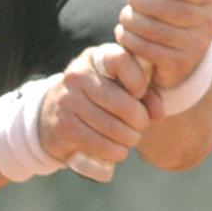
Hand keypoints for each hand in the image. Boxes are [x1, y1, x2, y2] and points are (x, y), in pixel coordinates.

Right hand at [37, 43, 157, 164]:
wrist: (53, 112)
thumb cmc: (98, 97)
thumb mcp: (120, 85)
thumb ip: (146, 93)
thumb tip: (158, 113)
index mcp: (95, 58)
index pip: (122, 60)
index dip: (139, 80)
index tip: (139, 93)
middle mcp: (78, 76)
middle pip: (123, 104)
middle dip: (140, 121)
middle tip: (140, 125)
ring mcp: (68, 101)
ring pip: (114, 129)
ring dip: (129, 139)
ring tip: (130, 138)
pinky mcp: (64, 126)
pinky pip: (100, 144)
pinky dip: (115, 152)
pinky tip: (118, 150)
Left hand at [115, 0, 211, 88]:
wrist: (177, 56)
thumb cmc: (168, 12)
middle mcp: (209, 21)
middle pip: (163, 6)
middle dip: (139, 1)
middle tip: (130, 1)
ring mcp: (197, 45)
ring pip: (153, 29)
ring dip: (131, 21)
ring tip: (125, 17)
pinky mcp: (180, 63)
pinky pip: (147, 49)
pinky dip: (130, 40)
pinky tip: (125, 34)